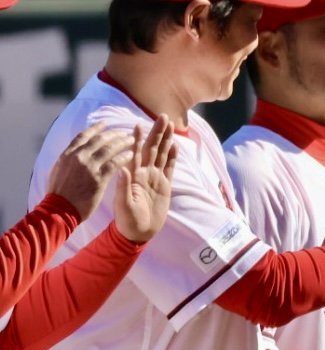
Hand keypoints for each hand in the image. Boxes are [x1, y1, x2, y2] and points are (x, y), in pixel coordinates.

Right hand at [46, 122, 134, 219]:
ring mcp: (89, 167)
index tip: (105, 124)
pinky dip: (124, 157)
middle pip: (99, 139)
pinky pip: (115, 163)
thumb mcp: (57, 171)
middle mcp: (78, 157)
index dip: (95, 128)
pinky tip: (131, 155)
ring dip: (122, 142)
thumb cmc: (59, 194)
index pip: (83, 136)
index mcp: (67, 154)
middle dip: (113, 134)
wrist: (59, 209)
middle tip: (124, 132)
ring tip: (132, 140)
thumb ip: (67, 160)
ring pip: (109, 149)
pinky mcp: (98, 178)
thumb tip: (72, 153)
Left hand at [113, 115, 176, 241]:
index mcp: (133, 175)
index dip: (137, 139)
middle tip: (163, 117)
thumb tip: (123, 170)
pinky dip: (173, 156)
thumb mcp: (123, 205)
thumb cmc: (127, 220)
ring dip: (166, 140)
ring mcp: (155, 178)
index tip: (138, 124)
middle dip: (157, 133)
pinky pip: (169, 167)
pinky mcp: (164, 185)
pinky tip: (175, 146)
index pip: (135, 153)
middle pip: (152, 148)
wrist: (138, 232)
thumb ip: (123, 187)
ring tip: (171, 125)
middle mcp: (144, 173)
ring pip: (162, 154)